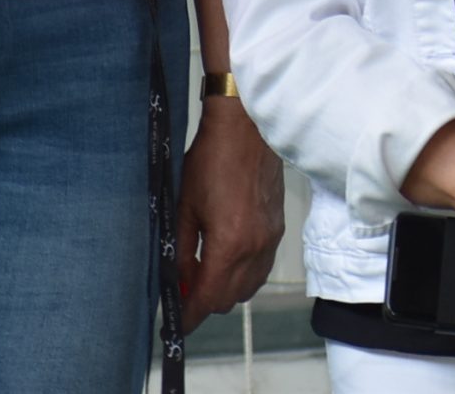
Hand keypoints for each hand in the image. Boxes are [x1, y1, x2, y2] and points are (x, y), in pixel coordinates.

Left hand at [174, 102, 284, 317]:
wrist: (245, 131)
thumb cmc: (211, 162)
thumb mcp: (184, 209)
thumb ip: (180, 251)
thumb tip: (178, 280)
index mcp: (228, 245)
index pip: (208, 299)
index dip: (190, 316)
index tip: (177, 324)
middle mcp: (254, 249)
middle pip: (229, 300)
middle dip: (205, 302)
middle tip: (185, 288)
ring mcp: (270, 240)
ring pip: (248, 288)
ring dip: (225, 290)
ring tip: (204, 271)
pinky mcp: (277, 230)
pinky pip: (261, 269)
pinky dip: (243, 274)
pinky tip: (227, 258)